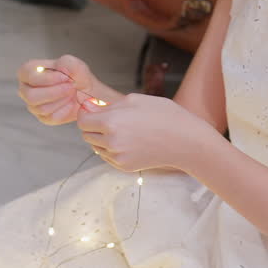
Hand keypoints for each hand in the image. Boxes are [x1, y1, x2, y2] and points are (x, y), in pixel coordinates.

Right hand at [17, 54, 96, 125]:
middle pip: (31, 96)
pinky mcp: (43, 117)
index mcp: (28, 71)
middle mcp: (26, 89)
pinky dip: (66, 109)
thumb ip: (67, 62)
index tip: (65, 77)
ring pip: (42, 108)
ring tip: (72, 92)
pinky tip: (71, 102)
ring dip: (62, 99)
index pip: (28, 76)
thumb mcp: (75, 64)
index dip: (47, 78)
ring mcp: (33, 105)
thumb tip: (61, 69)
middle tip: (71, 87)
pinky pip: (52, 117)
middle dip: (55, 92)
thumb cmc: (75, 76)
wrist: (86, 92)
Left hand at [77, 93, 214, 171]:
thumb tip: (88, 108)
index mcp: (111, 122)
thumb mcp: (134, 101)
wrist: (185, 141)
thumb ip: (107, 105)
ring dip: (101, 138)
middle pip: (86, 134)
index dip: (86, 114)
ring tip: (122, 130)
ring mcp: (117, 157)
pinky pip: (106, 156)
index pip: (82, 121)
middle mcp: (111, 142)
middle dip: (93, 126)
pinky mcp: (124, 166)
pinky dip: (111, 148)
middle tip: (110, 119)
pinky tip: (128, 141)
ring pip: (95, 146)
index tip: (93, 110)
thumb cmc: (163, 115)